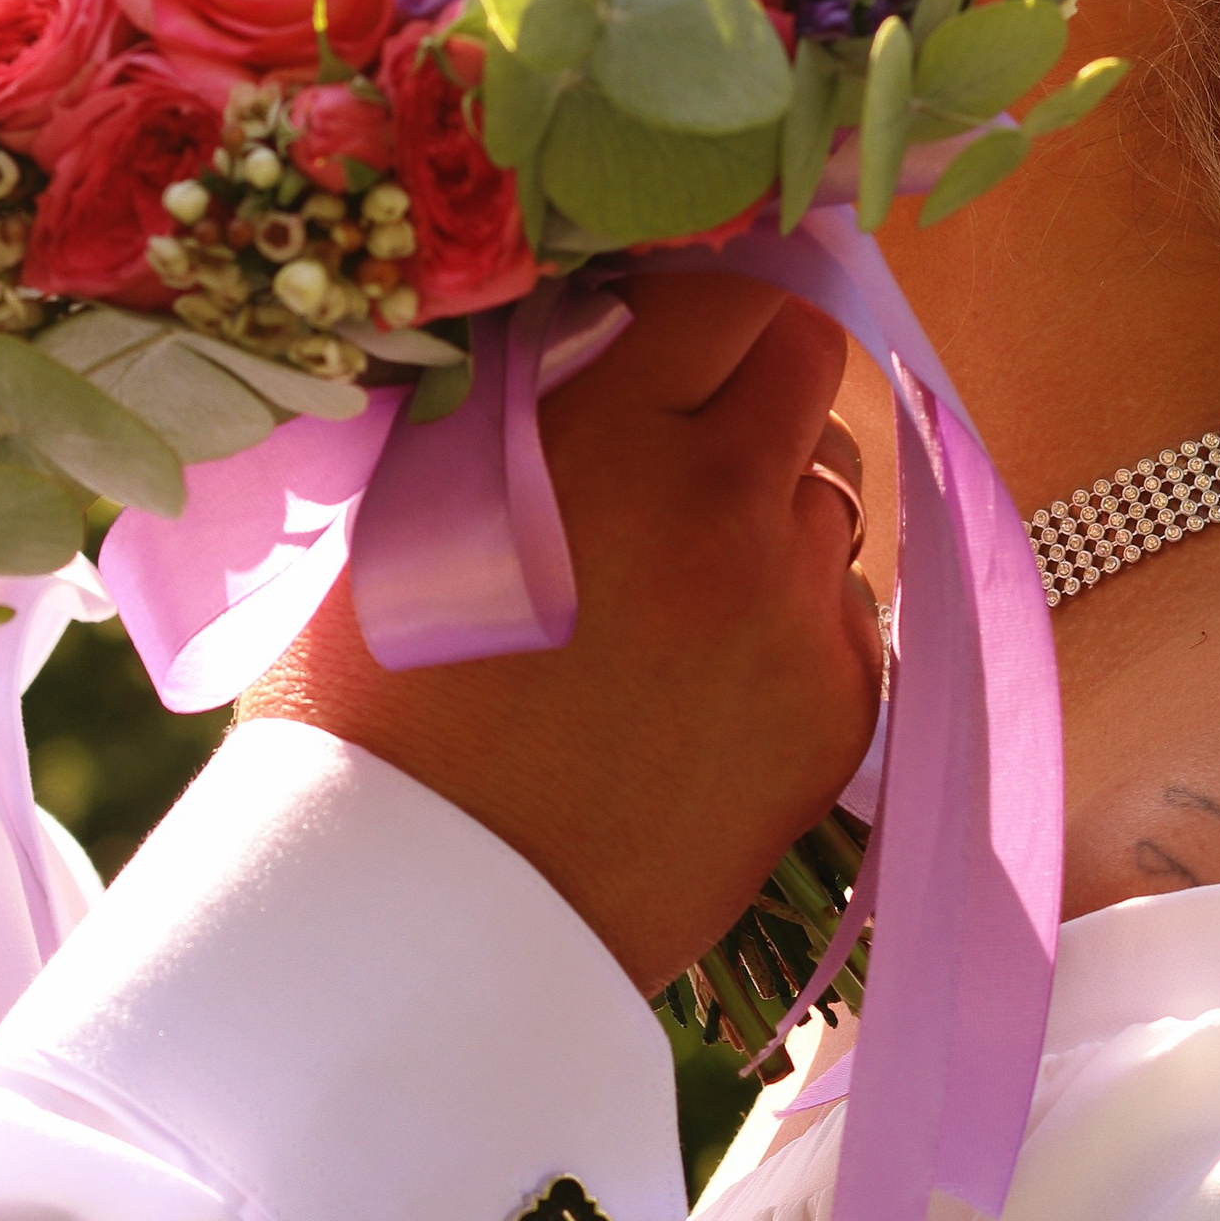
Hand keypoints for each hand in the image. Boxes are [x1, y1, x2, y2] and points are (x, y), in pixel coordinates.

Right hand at [245, 273, 881, 991]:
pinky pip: (845, 614)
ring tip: (676, 590)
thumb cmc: (374, 725)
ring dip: (772, 513)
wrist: (427, 926)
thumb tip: (592, 341)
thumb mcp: (413, 519)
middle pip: (808, 368)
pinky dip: (790, 625)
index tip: (648, 354)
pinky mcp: (837, 711)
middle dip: (751, 392)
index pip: (724, 294)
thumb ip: (521, 415)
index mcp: (603, 433)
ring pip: (832, 495)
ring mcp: (793, 611)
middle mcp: (722, 503)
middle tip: (680, 452)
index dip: (687, 319)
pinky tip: (703, 682)